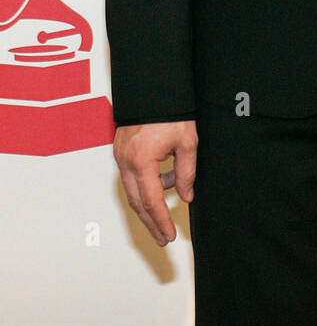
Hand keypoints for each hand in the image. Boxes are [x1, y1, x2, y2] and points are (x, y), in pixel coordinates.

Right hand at [113, 121, 197, 245]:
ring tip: (170, 206)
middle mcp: (126, 161)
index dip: (161, 221)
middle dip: (151, 221)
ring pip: (132, 190)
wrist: (153, 88)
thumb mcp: (187, 142)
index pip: (152, 201)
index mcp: (142, 160)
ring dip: (150, 203)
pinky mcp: (120, 150)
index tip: (169, 235)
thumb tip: (186, 195)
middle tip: (163, 237)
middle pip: (137, 202)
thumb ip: (186, 172)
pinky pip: (132, 176)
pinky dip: (146, 184)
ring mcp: (120, 156)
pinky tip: (165, 182)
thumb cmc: (171, 111)